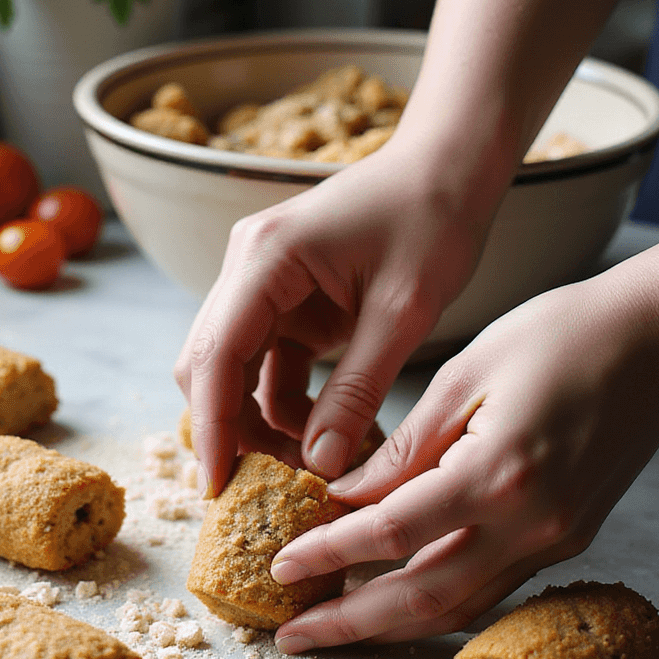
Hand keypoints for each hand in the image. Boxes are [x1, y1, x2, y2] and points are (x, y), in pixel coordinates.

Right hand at [175, 138, 490, 494]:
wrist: (448, 167)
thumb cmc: (433, 220)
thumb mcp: (403, 313)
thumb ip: (357, 390)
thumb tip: (320, 465)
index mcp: (267, 258)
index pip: (215, 356)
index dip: (212, 428)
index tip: (218, 488)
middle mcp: (248, 266)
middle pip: (209, 365)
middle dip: (231, 431)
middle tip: (265, 491)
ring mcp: (262, 282)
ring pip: (233, 371)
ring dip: (260, 423)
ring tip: (308, 471)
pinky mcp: (284, 298)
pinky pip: (267, 364)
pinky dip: (285, 404)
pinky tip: (324, 438)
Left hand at [269, 251, 658, 650]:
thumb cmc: (564, 334)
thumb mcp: (468, 372)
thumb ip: (405, 445)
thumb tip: (343, 495)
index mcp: (500, 474)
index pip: (391, 535)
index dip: (328, 554)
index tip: (280, 567)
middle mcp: (532, 523)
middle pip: (423, 598)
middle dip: (350, 623)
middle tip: (292, 636)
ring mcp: (557, 539)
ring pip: (460, 607)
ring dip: (392, 626)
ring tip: (334, 627)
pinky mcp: (570, 539)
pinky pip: (492, 588)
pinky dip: (439, 600)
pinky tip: (397, 595)